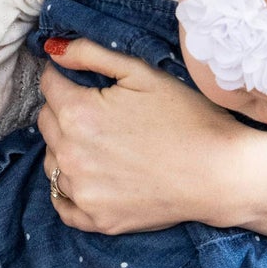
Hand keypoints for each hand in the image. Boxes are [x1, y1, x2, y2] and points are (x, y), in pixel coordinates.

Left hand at [35, 36, 266, 237]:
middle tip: (101, 113)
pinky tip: (93, 177)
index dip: (64, 78)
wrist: (220, 173)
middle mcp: (70, 155)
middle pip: (46, 123)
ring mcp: (82, 191)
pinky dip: (70, 189)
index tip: (83, 81)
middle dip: (65, 112)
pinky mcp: (96, 220)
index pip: (48, 87)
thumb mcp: (142, 73)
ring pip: (52, 161)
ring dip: (67, 149)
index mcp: (78, 114)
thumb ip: (91, 54)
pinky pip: (62, 202)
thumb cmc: (187, 117)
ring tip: (105, 145)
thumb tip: (53, 48)